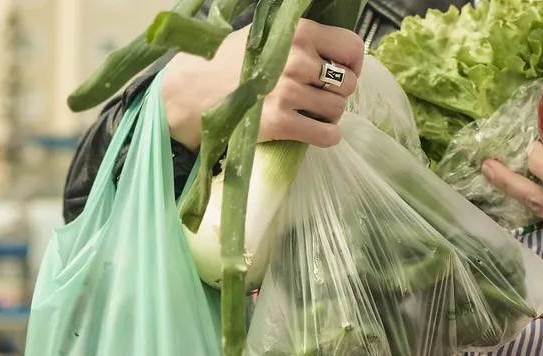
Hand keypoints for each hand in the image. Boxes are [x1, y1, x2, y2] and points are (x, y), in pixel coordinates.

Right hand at [162, 21, 363, 149]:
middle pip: (348, 83)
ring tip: (310, 111)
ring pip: (338, 110)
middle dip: (338, 92)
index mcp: (297, 32)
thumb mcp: (265, 35)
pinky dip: (327, 136)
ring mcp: (289, 92)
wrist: (190, 92)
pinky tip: (314, 131)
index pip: (352, 47)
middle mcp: (297, 59)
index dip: (352, 63)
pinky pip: (327, 135)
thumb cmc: (228, 62)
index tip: (342, 71)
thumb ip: (300, 39)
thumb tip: (338, 53)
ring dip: (329, 114)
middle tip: (319, 95)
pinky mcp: (281, 122)